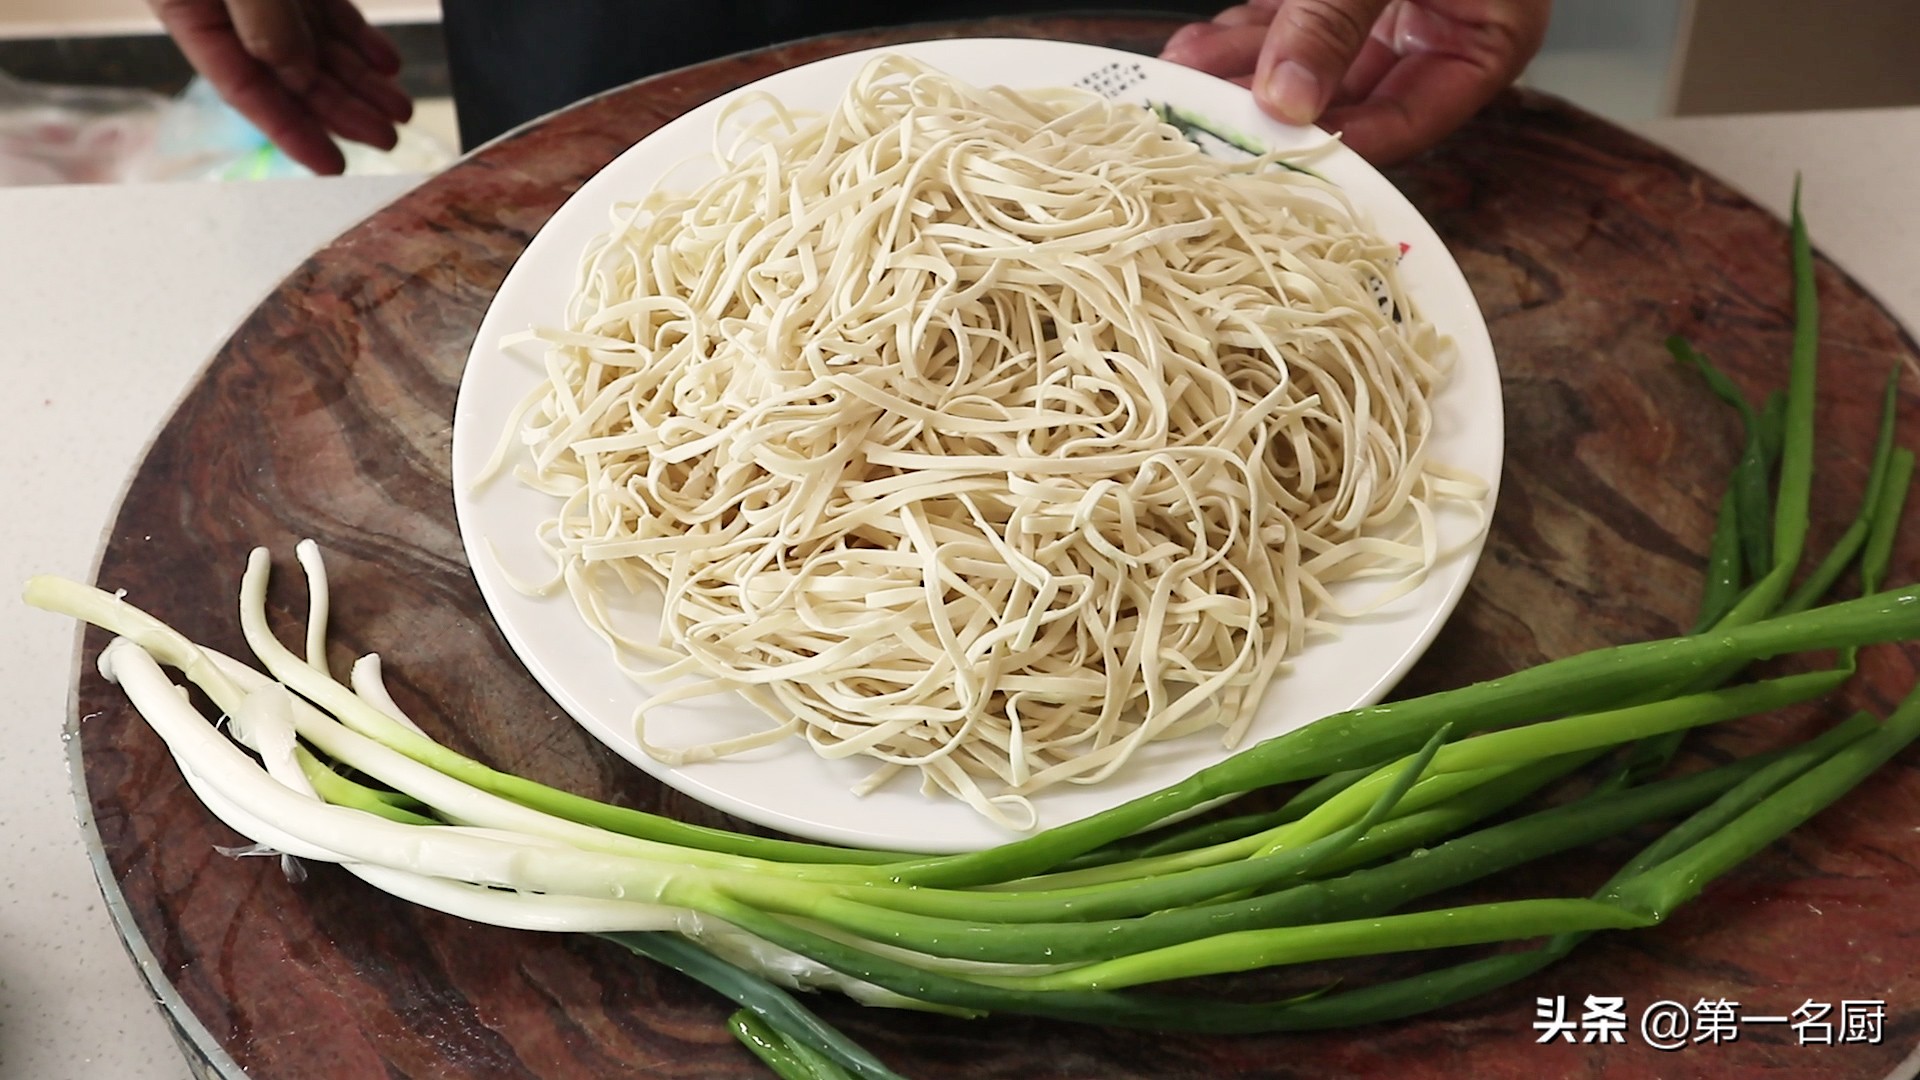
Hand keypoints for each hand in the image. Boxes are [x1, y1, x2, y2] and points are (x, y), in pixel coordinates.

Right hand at [149, 0, 410, 174]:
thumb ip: (263, 22)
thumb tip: (297, 71)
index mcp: (189, 11)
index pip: (244, 89)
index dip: (291, 132)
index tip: (333, 166)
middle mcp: (225, 8)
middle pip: (290, 74)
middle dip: (341, 110)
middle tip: (387, 138)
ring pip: (317, 46)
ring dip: (360, 81)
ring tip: (400, 108)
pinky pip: (326, 11)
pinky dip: (359, 38)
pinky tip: (387, 63)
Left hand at [1161, 0, 1549, 164]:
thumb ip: (1338, 17)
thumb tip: (1291, 96)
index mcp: (1487, 35)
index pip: (1411, 118)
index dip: (1342, 143)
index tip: (1278, 155)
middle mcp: (1436, 27)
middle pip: (1347, 94)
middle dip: (1271, 106)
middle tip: (1210, 123)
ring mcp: (1385, 5)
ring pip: (1305, 60)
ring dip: (1240, 74)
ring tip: (1183, 85)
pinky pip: (1284, 21)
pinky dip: (1239, 37)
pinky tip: (1196, 50)